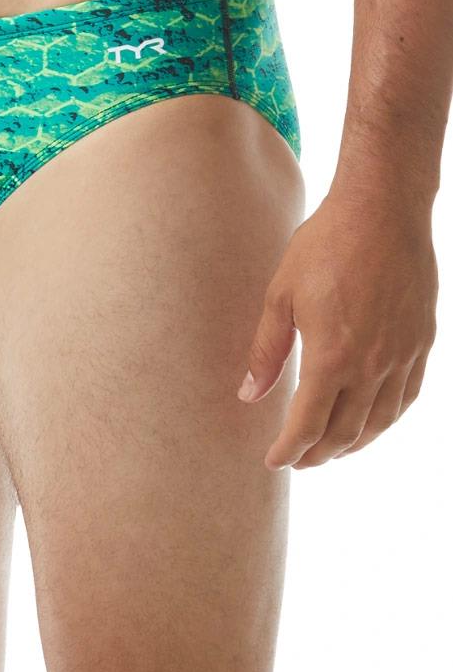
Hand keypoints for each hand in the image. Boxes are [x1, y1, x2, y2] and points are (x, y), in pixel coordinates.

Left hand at [238, 189, 437, 468]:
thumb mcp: (281, 296)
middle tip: (299, 459)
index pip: (308, 424)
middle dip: (319, 453)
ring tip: (332, 450)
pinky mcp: (422, 342)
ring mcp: (402, 355)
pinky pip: (406, 397)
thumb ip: (266, 351)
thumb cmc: (325, 246)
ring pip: (379, 421)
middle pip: (345, 432)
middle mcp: (372, 365)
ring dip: (353, 443)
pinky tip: (372, 421)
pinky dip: (386, 419)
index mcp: (332, 357)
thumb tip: (249, 394)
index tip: (275, 461)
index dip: (290, 449)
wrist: (383, 210)